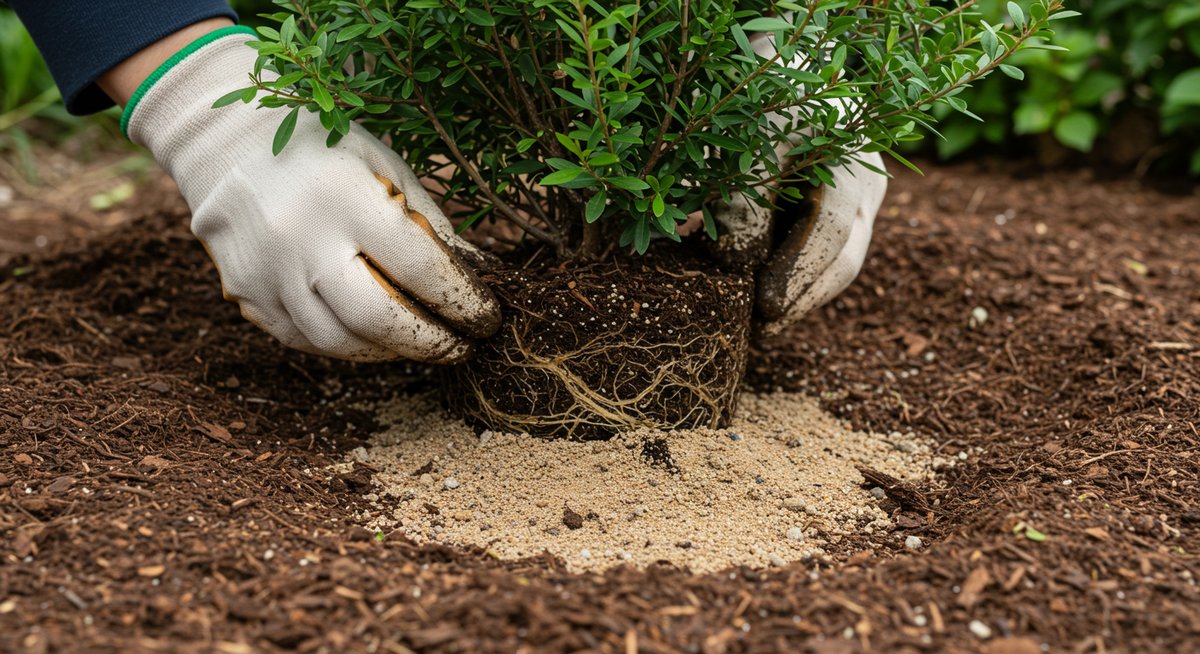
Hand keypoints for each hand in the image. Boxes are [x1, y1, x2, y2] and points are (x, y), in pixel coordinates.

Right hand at [122, 29, 499, 361]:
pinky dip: (349, 346)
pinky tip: (375, 338)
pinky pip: (305, 340)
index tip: (488, 317)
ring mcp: (267, 272)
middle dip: (431, 342)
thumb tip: (480, 278)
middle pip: (378, 319)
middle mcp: (301, 238)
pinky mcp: (246, 295)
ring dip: (392, 351)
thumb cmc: (326, 151)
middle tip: (462, 346)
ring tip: (422, 343)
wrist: (229, 144)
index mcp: (345, 197)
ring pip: (340, 341)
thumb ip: (432, 226)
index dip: (462, 301)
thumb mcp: (387, 168)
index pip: (419, 268)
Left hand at [711, 29, 887, 335]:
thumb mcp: (746, 138)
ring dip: (801, 292)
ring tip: (763, 322)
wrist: (778, 54)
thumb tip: (738, 265)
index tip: (764, 307)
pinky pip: (826, 249)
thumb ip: (742, 199)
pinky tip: (769, 296)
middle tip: (764, 327)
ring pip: (839, 258)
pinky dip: (798, 274)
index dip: (798, 274)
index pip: (832, 231)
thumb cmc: (761, 90)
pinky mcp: (840, 202)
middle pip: (845, 254)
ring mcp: (858, 192)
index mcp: (852, 160)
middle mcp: (866, 179)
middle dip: (804, 296)